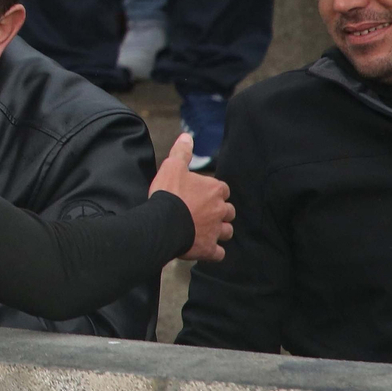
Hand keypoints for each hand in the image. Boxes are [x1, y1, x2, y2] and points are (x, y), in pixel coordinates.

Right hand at [151, 133, 235, 260]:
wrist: (163, 221)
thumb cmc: (169, 193)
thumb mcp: (172, 167)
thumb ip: (181, 152)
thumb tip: (187, 137)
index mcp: (214, 190)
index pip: (223, 189)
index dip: (214, 192)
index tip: (203, 195)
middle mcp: (220, 210)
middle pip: (229, 211)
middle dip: (221, 213)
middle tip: (205, 213)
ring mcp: (216, 231)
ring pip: (227, 232)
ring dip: (220, 231)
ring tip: (207, 231)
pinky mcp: (209, 249)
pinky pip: (219, 253)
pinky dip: (214, 252)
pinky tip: (207, 250)